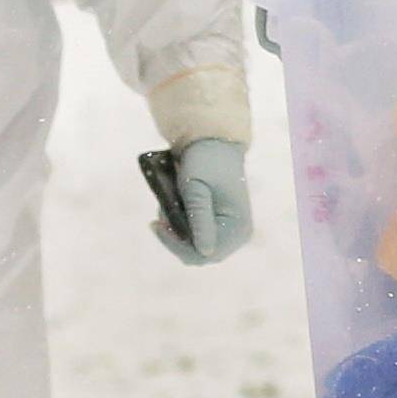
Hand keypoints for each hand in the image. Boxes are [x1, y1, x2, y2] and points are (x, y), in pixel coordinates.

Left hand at [151, 135, 253, 265]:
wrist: (213, 142)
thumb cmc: (205, 162)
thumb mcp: (197, 189)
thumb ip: (200, 220)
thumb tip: (205, 253)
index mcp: (238, 228)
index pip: (204, 254)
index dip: (177, 245)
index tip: (157, 225)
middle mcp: (238, 234)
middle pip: (198, 255)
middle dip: (175, 238)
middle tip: (158, 216)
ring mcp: (229, 231)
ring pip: (193, 248)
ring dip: (175, 231)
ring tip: (165, 206)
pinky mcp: (219, 225)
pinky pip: (194, 237)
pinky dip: (179, 226)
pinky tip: (172, 207)